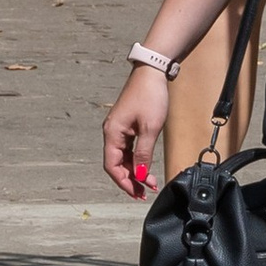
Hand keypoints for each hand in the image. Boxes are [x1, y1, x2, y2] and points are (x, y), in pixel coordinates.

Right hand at [102, 66, 170, 198]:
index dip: (123, 182)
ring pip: (123, 158)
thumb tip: (139, 175)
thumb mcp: (150, 128)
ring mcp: (119, 129)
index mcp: (112, 133)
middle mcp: (112, 132)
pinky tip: (145, 168)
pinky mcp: (127, 126)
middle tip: (143, 193)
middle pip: (116, 164)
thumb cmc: (150, 96)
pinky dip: (136, 160)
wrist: (153, 72)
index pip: (112, 166)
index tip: (136, 193)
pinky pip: (128, 149)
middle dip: (130, 180)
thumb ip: (143, 154)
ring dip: (134, 171)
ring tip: (148, 183)